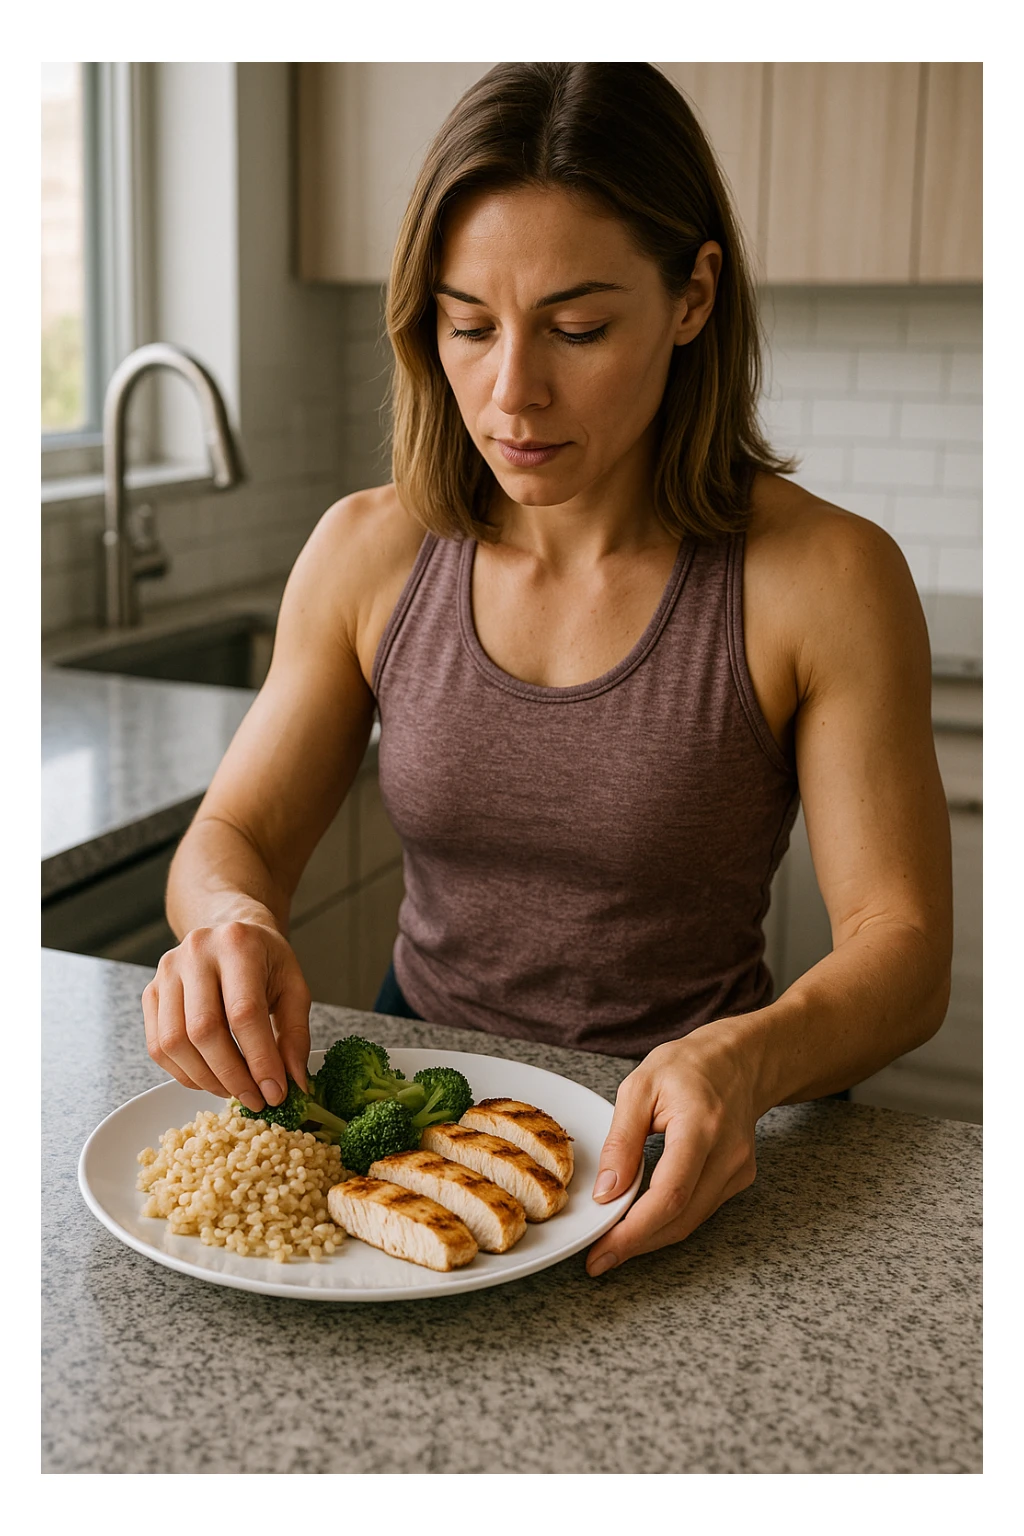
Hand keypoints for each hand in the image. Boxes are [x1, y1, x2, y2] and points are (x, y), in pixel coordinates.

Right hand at [142, 921, 311, 1110]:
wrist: (231, 932)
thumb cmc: (265, 961)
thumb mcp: (294, 987)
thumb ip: (295, 1034)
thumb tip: (293, 1084)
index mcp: (237, 945)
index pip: (243, 1012)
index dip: (260, 1059)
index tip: (275, 1092)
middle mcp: (195, 953)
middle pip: (203, 1030)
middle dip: (231, 1076)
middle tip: (255, 1100)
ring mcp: (166, 972)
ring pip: (174, 1042)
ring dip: (205, 1079)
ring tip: (233, 1091)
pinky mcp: (150, 992)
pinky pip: (157, 1046)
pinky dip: (183, 1073)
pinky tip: (209, 1078)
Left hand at [585, 1021, 760, 1275]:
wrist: (738, 1060)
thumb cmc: (687, 1065)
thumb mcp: (640, 1087)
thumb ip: (621, 1141)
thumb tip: (606, 1193)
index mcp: (701, 1127)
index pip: (670, 1195)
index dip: (634, 1231)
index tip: (602, 1250)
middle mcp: (728, 1154)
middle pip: (681, 1218)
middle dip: (637, 1244)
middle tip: (599, 1259)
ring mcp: (739, 1169)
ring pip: (692, 1221)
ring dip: (651, 1237)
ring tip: (613, 1242)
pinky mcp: (740, 1178)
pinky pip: (700, 1210)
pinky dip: (670, 1220)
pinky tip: (643, 1218)